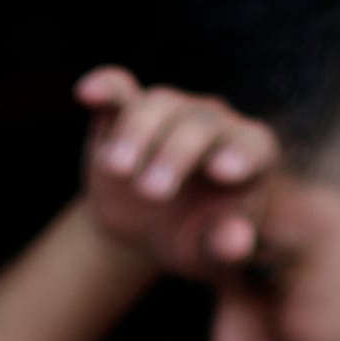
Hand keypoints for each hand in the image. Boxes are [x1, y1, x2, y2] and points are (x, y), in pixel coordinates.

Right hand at [74, 67, 273, 282]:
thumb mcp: (208, 254)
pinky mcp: (126, 109)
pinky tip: (87, 92)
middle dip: (175, 154)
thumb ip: (224, 246)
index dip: (241, 154)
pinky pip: (119, 90)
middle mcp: (213, 122)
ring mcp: (170, 111)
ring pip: (156, 107)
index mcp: (247, 154)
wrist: (147, 227)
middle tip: (152, 192)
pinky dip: (105, 86)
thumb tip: (234, 242)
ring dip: (135, 134)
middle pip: (199, 125)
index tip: (223, 172)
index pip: (252, 145)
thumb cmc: (191, 238)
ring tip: (117, 169)